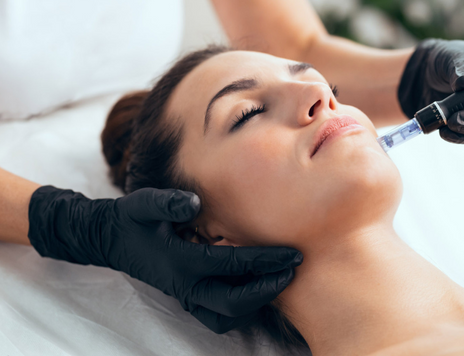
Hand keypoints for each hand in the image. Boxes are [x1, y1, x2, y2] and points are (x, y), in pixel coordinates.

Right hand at [28, 186, 302, 333]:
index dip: (265, 260)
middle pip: (235, 301)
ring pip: (227, 316)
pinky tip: (254, 289)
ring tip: (279, 279)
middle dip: (270, 286)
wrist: (111, 239)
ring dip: (256, 302)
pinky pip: (216, 317)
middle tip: (295, 267)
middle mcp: (185, 286)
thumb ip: (167, 203)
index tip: (293, 253)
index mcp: (180, 261)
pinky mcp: (185, 298)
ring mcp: (185, 296)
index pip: (232, 265)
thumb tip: (195, 203)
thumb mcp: (144, 203)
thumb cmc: (132, 219)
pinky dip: (238, 310)